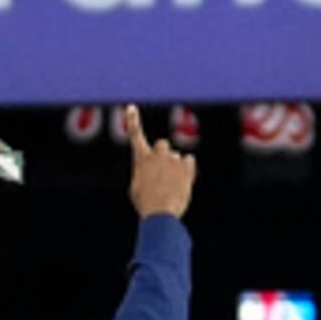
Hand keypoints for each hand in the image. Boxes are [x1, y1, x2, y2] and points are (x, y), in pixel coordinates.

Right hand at [122, 106, 193, 220]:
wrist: (160, 213)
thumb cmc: (146, 204)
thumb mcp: (137, 188)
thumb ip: (144, 173)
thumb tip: (153, 171)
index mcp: (141, 159)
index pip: (136, 135)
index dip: (133, 120)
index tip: (131, 107)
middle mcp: (156, 154)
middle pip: (162, 144)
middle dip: (164, 154)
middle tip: (163, 172)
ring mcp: (172, 158)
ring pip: (176, 158)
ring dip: (175, 168)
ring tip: (171, 186)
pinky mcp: (186, 165)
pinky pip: (189, 161)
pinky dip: (187, 170)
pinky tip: (181, 183)